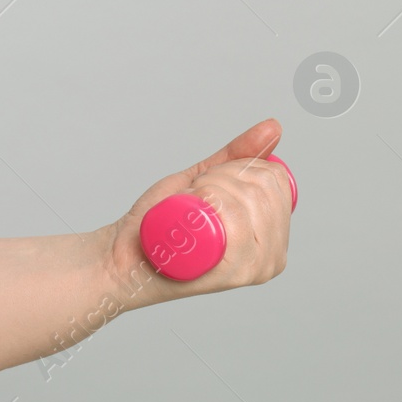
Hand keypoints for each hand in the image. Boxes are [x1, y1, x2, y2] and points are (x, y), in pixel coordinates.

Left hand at [101, 118, 292, 310]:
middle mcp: (271, 259)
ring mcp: (253, 269)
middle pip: (262, 189)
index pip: (277, 180)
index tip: (209, 182)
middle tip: (194, 198)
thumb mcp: (205, 180)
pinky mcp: (231, 274)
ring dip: (208, 189)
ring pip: (246, 200)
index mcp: (273, 239)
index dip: (238, 168)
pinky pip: (233, 220)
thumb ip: (238, 156)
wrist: (124, 256)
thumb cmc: (164, 222)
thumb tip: (273, 127)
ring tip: (189, 210)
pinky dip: (207, 202)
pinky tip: (190, 215)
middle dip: (220, 178)